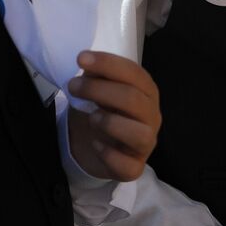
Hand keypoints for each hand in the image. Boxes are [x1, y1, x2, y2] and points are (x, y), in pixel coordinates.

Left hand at [65, 51, 159, 180]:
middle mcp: (151, 115)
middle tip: (73, 86)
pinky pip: (127, 165)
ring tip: (91, 118)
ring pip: (140, 134)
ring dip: (111, 123)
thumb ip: (97, 75)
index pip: (134, 73)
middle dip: (99, 90)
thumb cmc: (100, 109)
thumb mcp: (97, 88)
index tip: (81, 58)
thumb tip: (88, 64)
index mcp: (146, 91)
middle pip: (133, 100)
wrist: (91, 144)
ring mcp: (146, 143)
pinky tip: (96, 144)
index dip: (108, 64)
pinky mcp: (135, 167)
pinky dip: (109, 154)